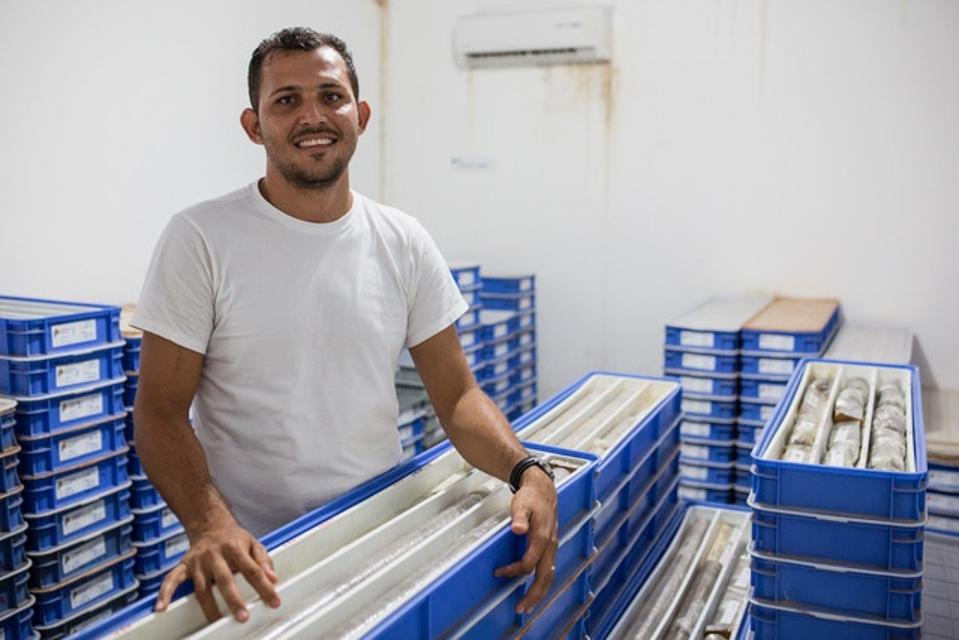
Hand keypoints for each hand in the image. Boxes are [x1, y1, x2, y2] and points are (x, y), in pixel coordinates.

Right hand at [154, 519, 280, 621]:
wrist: (210, 524)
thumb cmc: (234, 538)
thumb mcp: (253, 544)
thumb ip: (263, 561)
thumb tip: (273, 578)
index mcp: (235, 548)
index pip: (252, 570)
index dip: (264, 587)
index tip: (274, 602)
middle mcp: (215, 554)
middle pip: (225, 579)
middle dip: (234, 599)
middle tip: (243, 617)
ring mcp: (198, 561)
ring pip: (202, 587)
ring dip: (209, 606)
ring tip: (216, 622)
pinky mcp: (184, 565)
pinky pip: (171, 579)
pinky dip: (164, 593)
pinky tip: (160, 608)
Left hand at [493, 468, 558, 613]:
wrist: (543, 489)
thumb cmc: (530, 497)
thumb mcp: (521, 504)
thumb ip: (519, 517)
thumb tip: (518, 529)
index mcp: (542, 537)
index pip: (529, 563)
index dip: (513, 570)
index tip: (498, 571)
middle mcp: (550, 545)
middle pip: (545, 576)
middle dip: (534, 595)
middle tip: (520, 609)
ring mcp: (552, 547)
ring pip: (548, 575)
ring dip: (538, 592)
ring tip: (526, 605)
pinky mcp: (550, 547)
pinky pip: (547, 569)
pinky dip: (541, 583)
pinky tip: (532, 588)